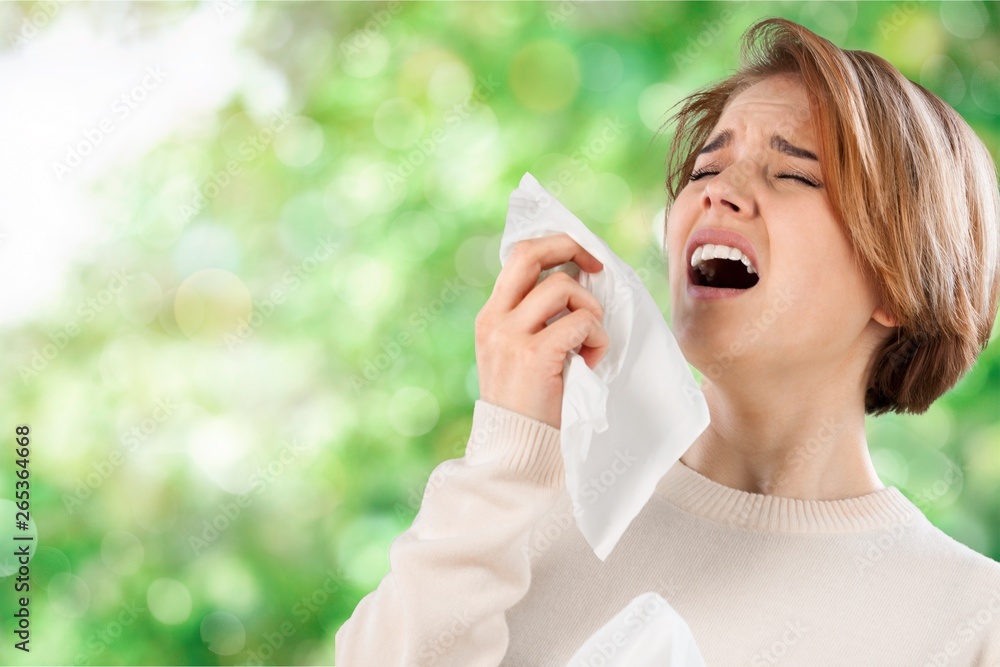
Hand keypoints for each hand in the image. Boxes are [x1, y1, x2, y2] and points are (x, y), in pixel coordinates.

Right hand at [474, 233, 608, 428]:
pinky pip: (580, 322)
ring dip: (590, 311)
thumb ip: (534, 321)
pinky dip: (595, 337)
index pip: (518, 256)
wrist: (515, 452)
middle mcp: (495, 320)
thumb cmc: (529, 406)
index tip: (583, 260)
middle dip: (572, 248)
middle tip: (598, 268)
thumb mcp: (518, 355)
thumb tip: (577, 283)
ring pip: (563, 287)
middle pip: (531, 254)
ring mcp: (510, 336)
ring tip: (589, 343)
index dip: (554, 246)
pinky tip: (590, 361)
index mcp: (490, 317)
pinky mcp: (534, 355)